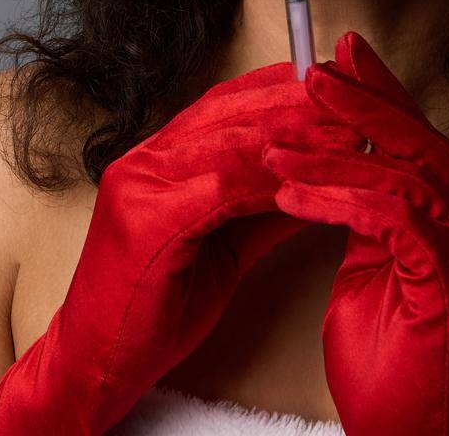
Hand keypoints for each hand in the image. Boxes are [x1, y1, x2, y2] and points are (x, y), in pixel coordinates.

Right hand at [0, 60, 362, 434]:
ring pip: (226, 144)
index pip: (221, 104)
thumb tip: (319, 182)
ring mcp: (137, 185)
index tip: (333, 89)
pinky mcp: (145, 220)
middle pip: (227, 113)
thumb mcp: (220, 249)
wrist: (96, 358)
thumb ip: (262, 211)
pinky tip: (305, 184)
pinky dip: (265, 183)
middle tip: (352, 104)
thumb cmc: (153, 309)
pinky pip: (218, 190)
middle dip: (294, 105)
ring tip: (343, 136)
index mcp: (154, 159)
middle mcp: (142, 161)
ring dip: (291, 137)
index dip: (279, 92)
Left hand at [263, 31, 448, 435]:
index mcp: (447, 214)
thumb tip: (335, 165)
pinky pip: (393, 219)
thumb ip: (365, 213)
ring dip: (331, 154)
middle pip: (418, 139)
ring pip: (401, 173)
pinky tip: (292, 195)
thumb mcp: (367, 264)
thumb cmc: (387, 351)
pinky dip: (340, 200)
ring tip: (273, 147)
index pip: (415, 136)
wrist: (406, 425)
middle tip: (311, 72)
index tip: (336, 54)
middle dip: (362, 101)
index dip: (377, 92)